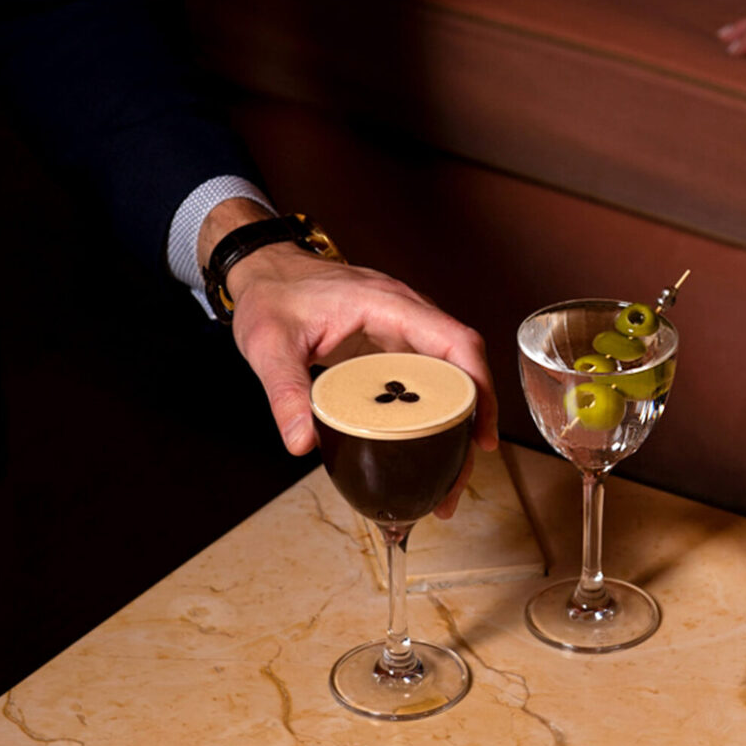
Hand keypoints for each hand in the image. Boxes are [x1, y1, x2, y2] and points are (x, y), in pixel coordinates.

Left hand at [221, 235, 498, 520]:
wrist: (265, 273)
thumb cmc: (272, 297)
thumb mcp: (270, 347)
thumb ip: (286, 394)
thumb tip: (302, 443)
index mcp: (388, 304)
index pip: (456, 342)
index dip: (480, 387)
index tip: (480, 431)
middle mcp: (406, 313)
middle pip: (463, 365)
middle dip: (472, 419)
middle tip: (461, 471)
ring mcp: (403, 328)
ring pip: (450, 373)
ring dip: (457, 419)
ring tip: (448, 472)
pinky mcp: (394, 343)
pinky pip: (428, 376)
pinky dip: (434, 410)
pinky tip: (429, 445)